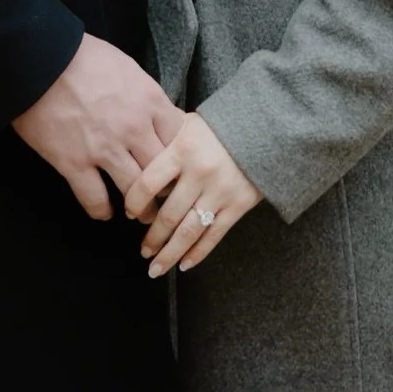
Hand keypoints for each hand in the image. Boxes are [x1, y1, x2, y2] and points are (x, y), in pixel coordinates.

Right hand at [11, 33, 185, 220]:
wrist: (40, 57)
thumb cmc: (82, 55)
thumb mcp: (126, 66)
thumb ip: (144, 94)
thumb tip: (155, 115)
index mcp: (149, 100)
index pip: (180, 140)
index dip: (179, 156)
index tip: (175, 165)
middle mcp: (133, 128)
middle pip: (163, 172)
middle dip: (165, 189)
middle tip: (163, 198)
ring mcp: (104, 148)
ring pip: (135, 193)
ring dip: (139, 208)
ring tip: (138, 213)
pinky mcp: (74, 163)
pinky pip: (95, 200)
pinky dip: (102, 210)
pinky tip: (105, 211)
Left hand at [124, 112, 262, 276]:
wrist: (262, 130)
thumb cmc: (217, 127)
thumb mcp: (188, 124)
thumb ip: (164, 139)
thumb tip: (136, 154)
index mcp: (182, 150)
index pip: (149, 182)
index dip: (135, 202)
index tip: (130, 213)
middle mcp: (199, 173)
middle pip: (168, 214)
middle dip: (153, 237)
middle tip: (143, 251)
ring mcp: (219, 192)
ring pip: (189, 231)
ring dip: (170, 253)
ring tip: (156, 268)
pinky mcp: (237, 205)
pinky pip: (213, 236)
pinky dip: (197, 254)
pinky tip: (184, 265)